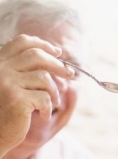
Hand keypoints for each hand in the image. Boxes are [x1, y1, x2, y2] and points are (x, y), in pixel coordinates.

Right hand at [0, 35, 74, 156]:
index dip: (43, 45)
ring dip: (55, 91)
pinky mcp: (16, 98)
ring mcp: (6, 82)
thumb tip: (61, 63)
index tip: (58, 52)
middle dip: (58, 65)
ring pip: (44, 77)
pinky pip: (45, 97)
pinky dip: (49, 107)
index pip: (22, 42)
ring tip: (54, 102)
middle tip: (70, 75)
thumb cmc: (7, 111)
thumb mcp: (17, 86)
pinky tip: (44, 116)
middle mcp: (0, 68)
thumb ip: (30, 72)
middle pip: (37, 56)